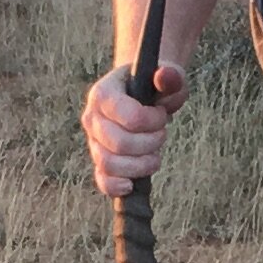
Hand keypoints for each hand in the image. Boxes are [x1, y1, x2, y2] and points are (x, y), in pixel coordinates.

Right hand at [84, 59, 187, 197]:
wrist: (140, 93)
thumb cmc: (153, 85)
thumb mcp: (166, 76)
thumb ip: (169, 76)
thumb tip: (166, 76)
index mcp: (104, 93)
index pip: (130, 117)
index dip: (153, 121)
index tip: (161, 114)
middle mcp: (92, 118)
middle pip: (119, 143)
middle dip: (150, 143)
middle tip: (161, 134)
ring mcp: (93, 141)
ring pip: (109, 164)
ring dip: (140, 166)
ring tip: (154, 156)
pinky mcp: (100, 160)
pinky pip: (102, 180)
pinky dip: (116, 186)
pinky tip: (131, 185)